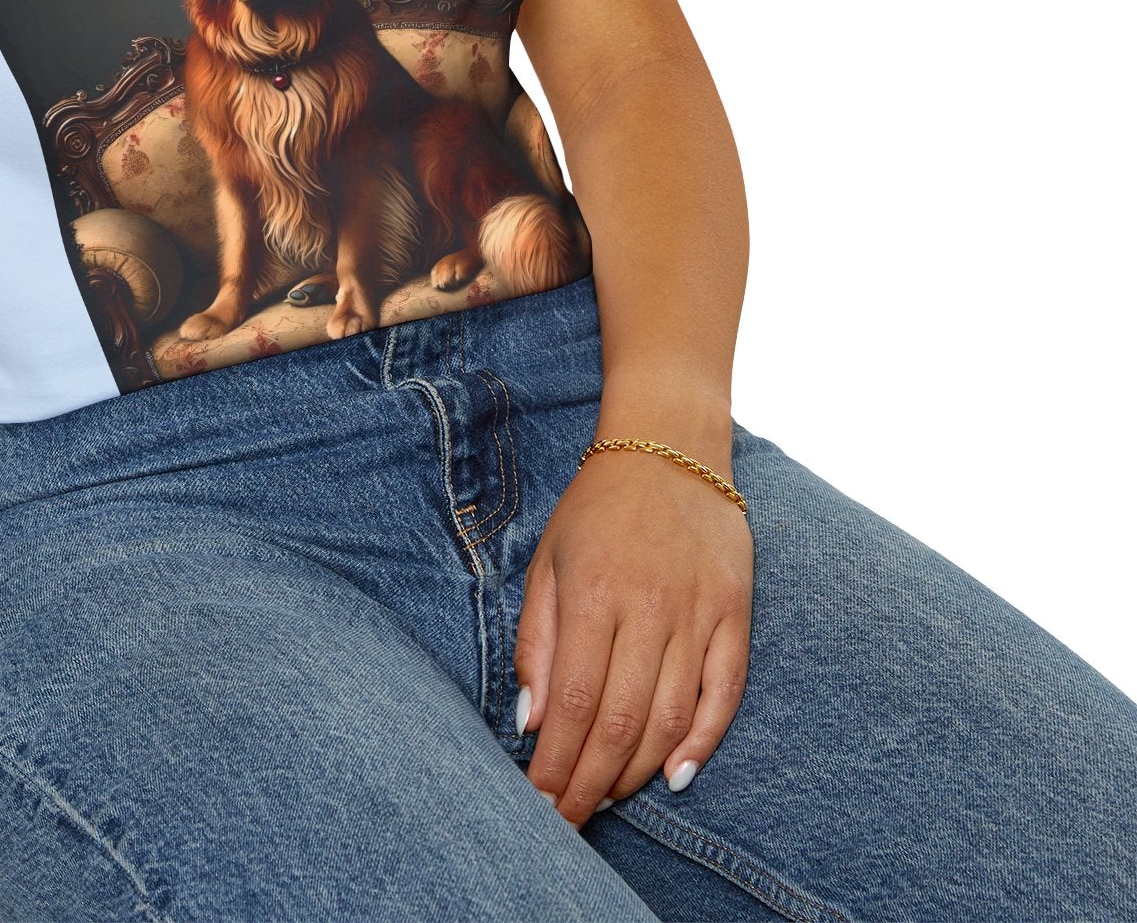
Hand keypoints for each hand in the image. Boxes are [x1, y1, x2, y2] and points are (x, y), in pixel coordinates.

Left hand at [514, 442, 753, 825]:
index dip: (557, 762)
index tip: (540, 802)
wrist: (669, 447)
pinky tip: (676, 775)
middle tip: (569, 820)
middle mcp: (648, 607)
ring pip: (671, 717)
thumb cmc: (597, 508)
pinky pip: (725, 692)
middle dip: (591, 782)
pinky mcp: (736, 613)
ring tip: (608, 799)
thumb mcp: (548, 561)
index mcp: (593, 593)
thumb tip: (531, 720)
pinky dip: (703, 741)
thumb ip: (537, 641)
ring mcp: (698, 612)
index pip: (574, 702)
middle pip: (621, 721)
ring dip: (637, 770)